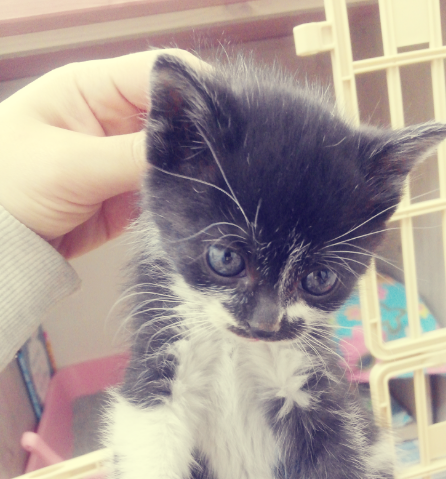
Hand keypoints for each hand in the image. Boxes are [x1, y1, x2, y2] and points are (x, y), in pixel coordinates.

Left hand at [0, 50, 207, 258]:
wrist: (2, 245)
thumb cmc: (10, 185)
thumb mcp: (70, 165)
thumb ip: (132, 156)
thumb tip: (194, 153)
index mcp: (93, 89)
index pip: (156, 73)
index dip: (193, 89)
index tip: (225, 117)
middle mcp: (115, 119)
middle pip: (174, 115)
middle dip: (200, 135)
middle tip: (230, 157)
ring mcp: (125, 158)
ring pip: (176, 156)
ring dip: (194, 170)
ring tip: (222, 183)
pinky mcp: (131, 194)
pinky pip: (168, 190)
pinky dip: (183, 197)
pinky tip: (201, 203)